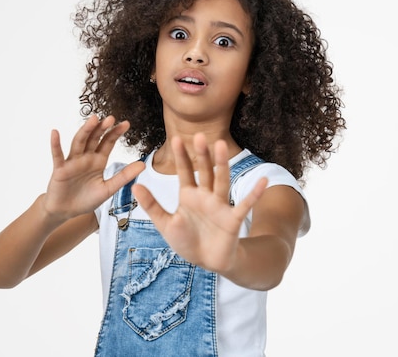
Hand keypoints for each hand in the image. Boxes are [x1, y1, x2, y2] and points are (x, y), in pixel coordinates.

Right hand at [42, 115, 144, 222]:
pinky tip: (55, 133)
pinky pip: (58, 155)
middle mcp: (85, 157)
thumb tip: (143, 165)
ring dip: (85, 131)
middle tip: (111, 118)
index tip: (126, 124)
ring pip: (79, 142)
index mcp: (98, 161)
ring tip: (93, 119)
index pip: (108, 143)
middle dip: (102, 128)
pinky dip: (55, 144)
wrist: (66, 212)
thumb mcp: (108, 188)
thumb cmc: (86, 199)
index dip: (115, 133)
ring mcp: (72, 161)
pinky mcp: (60, 169)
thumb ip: (124, 176)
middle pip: (94, 139)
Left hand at [132, 133, 266, 272]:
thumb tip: (134, 185)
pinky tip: (263, 181)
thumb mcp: (164, 223)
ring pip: (221, 181)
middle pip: (204, 171)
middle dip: (202, 155)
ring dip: (222, 165)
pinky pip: (244, 205)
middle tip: (199, 135)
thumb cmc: (186, 240)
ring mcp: (220, 206)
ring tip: (221, 146)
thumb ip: (151, 205)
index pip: (185, 171)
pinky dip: (253, 194)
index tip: (177, 138)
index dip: (182, 156)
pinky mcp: (232, 219)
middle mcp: (205, 196)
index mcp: (189, 195)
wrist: (206, 261)